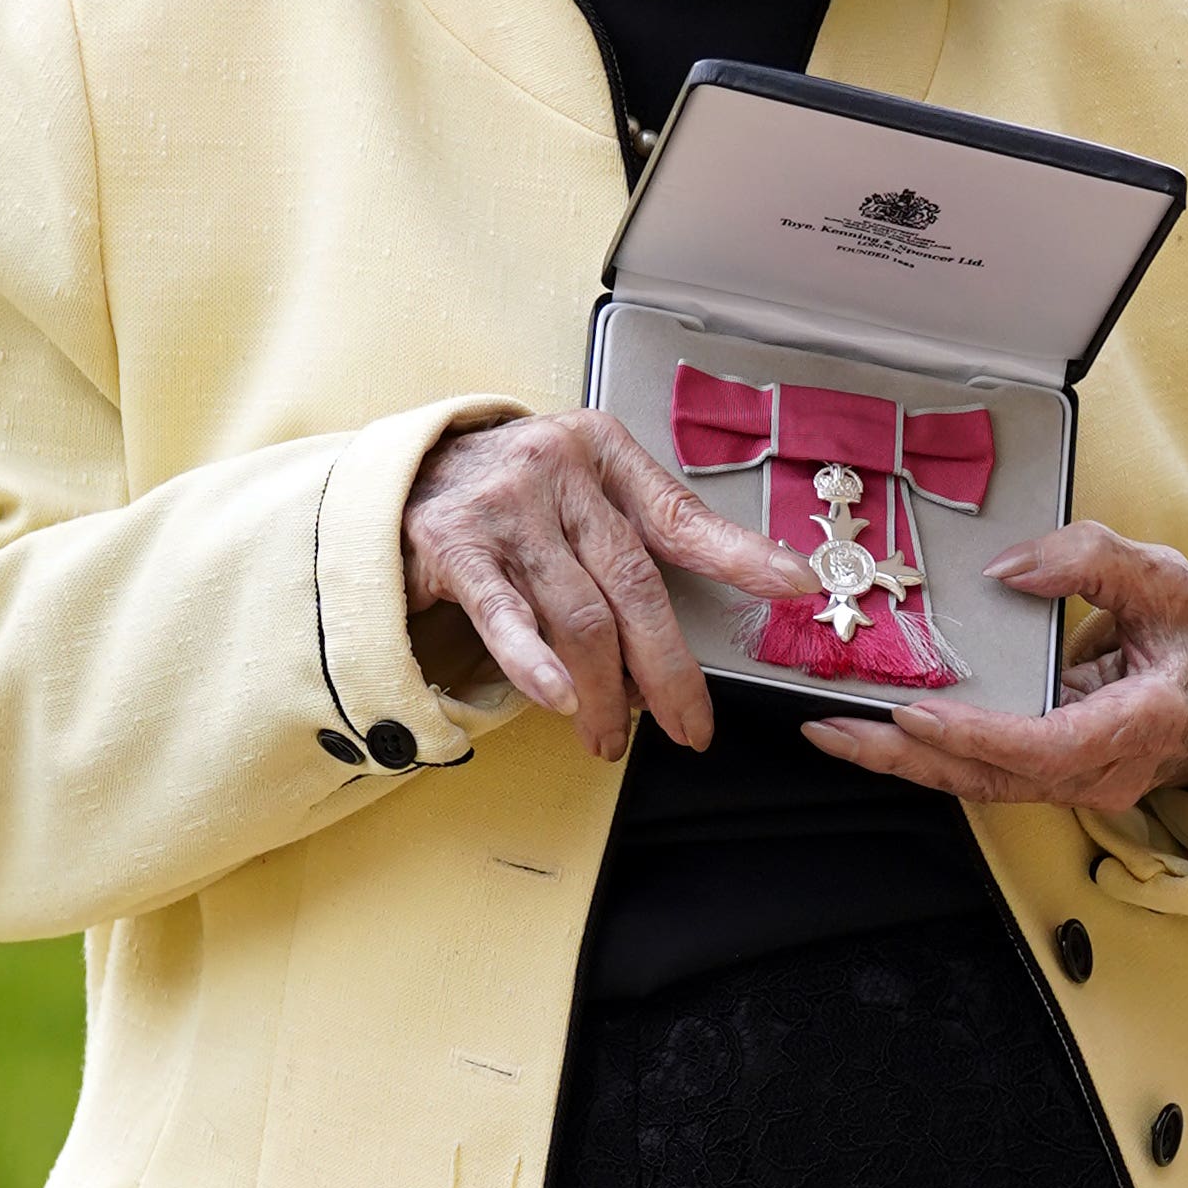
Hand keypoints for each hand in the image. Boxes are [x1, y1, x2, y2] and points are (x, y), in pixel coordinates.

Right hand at [402, 411, 817, 760]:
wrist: (396, 478)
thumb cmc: (503, 494)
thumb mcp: (576, 489)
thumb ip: (630, 535)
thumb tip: (679, 633)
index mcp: (601, 452)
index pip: (679, 515)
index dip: (738, 554)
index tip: (791, 584)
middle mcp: (557, 470)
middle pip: (634, 585)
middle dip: (668, 670)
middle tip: (689, 725)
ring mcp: (505, 506)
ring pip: (579, 615)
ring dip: (601, 692)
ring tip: (609, 736)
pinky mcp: (452, 545)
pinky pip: (505, 615)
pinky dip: (534, 663)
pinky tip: (557, 700)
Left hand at [801, 522, 1187, 812]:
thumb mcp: (1167, 578)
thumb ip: (1090, 560)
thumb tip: (1006, 570)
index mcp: (1139, 724)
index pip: (1048, 747)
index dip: (979, 736)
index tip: (917, 714)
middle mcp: (1102, 770)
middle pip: (992, 779)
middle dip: (907, 759)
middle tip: (834, 730)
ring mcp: (1076, 781)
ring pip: (980, 784)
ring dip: (904, 762)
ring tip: (833, 733)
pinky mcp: (1051, 772)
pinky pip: (984, 771)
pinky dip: (928, 755)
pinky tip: (878, 734)